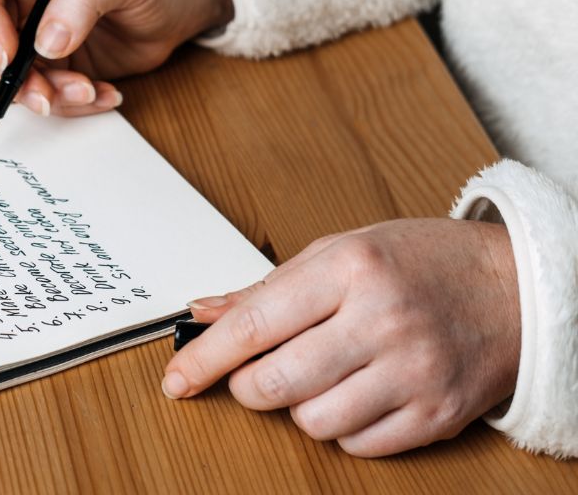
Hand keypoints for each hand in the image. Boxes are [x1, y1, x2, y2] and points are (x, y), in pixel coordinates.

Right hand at [0, 0, 231, 116]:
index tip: (10, 55)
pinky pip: (40, 90)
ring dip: (44, 94)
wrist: (182, 2)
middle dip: (12, 73)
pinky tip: (104, 94)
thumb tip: (47, 41)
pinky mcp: (49, 61)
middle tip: (47, 95)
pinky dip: (68, 102)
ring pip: (8, 72)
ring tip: (91, 92)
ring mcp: (31, 27)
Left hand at [164, 219, 520, 456]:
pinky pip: (359, 445)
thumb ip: (268, 286)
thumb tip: (202, 311)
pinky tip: (353, 396)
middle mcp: (381, 321)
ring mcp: (413, 372)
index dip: (204, 359)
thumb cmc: (423, 262)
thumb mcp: (342, 249)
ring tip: (316, 377)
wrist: (518, 289)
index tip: (176, 379)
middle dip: (246, 388)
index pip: (254, 325)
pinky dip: (341, 429)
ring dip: (297, 408)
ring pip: (314, 422)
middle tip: (251, 376)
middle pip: (276, 383)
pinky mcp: (437, 414)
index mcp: (350, 269)